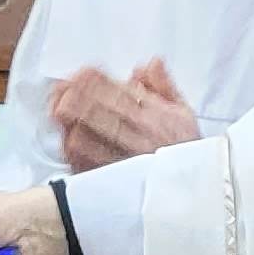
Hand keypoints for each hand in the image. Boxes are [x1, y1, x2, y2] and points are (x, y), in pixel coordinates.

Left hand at [50, 58, 198, 170]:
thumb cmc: (186, 152)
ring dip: (71, 120)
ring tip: (59, 109)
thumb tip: (150, 63)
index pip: (118, 91)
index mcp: (154, 117)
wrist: (194, 191)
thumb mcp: (184, 113)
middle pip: (98, 109)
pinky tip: (67, 137)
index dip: (94, 80)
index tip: (81, 73)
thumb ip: (164, 86)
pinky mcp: (113, 180)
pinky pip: (87, 163)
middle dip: (76, 94)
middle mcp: (138, 136)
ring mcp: (123, 159)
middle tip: (61, 88)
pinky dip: (73, 149)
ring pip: (87, 135)